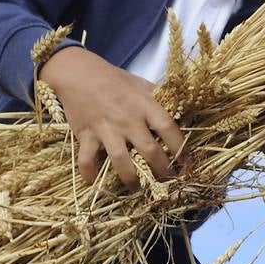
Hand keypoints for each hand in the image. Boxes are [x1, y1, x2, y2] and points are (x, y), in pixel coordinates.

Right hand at [39, 46, 186, 189]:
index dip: (181, 148)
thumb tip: (179, 110)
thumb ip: (157, 98)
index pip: (168, 128)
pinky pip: (87, 158)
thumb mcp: (139, 83)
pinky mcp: (86, 134)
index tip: (188, 163)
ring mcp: (106, 128)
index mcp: (144, 104)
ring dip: (131, 179)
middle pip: (149, 150)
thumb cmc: (112, 78)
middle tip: (168, 183)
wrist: (76, 72)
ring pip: (121, 160)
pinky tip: (94, 184)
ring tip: (137, 191)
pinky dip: (89, 173)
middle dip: (162, 170)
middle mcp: (127, 118)